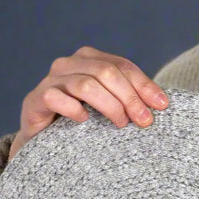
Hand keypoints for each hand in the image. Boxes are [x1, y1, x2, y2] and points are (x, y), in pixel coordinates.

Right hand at [8, 46, 168, 160]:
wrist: (42, 141)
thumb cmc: (82, 121)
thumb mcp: (108, 105)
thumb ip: (129, 96)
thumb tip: (162, 102)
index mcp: (89, 58)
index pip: (123, 66)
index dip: (144, 85)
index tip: (162, 105)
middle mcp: (68, 63)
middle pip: (107, 73)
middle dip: (130, 97)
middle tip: (143, 121)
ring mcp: (50, 80)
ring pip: (86, 85)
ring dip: (109, 105)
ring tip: (120, 124)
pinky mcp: (35, 99)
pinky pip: (56, 98)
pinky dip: (74, 110)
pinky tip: (85, 122)